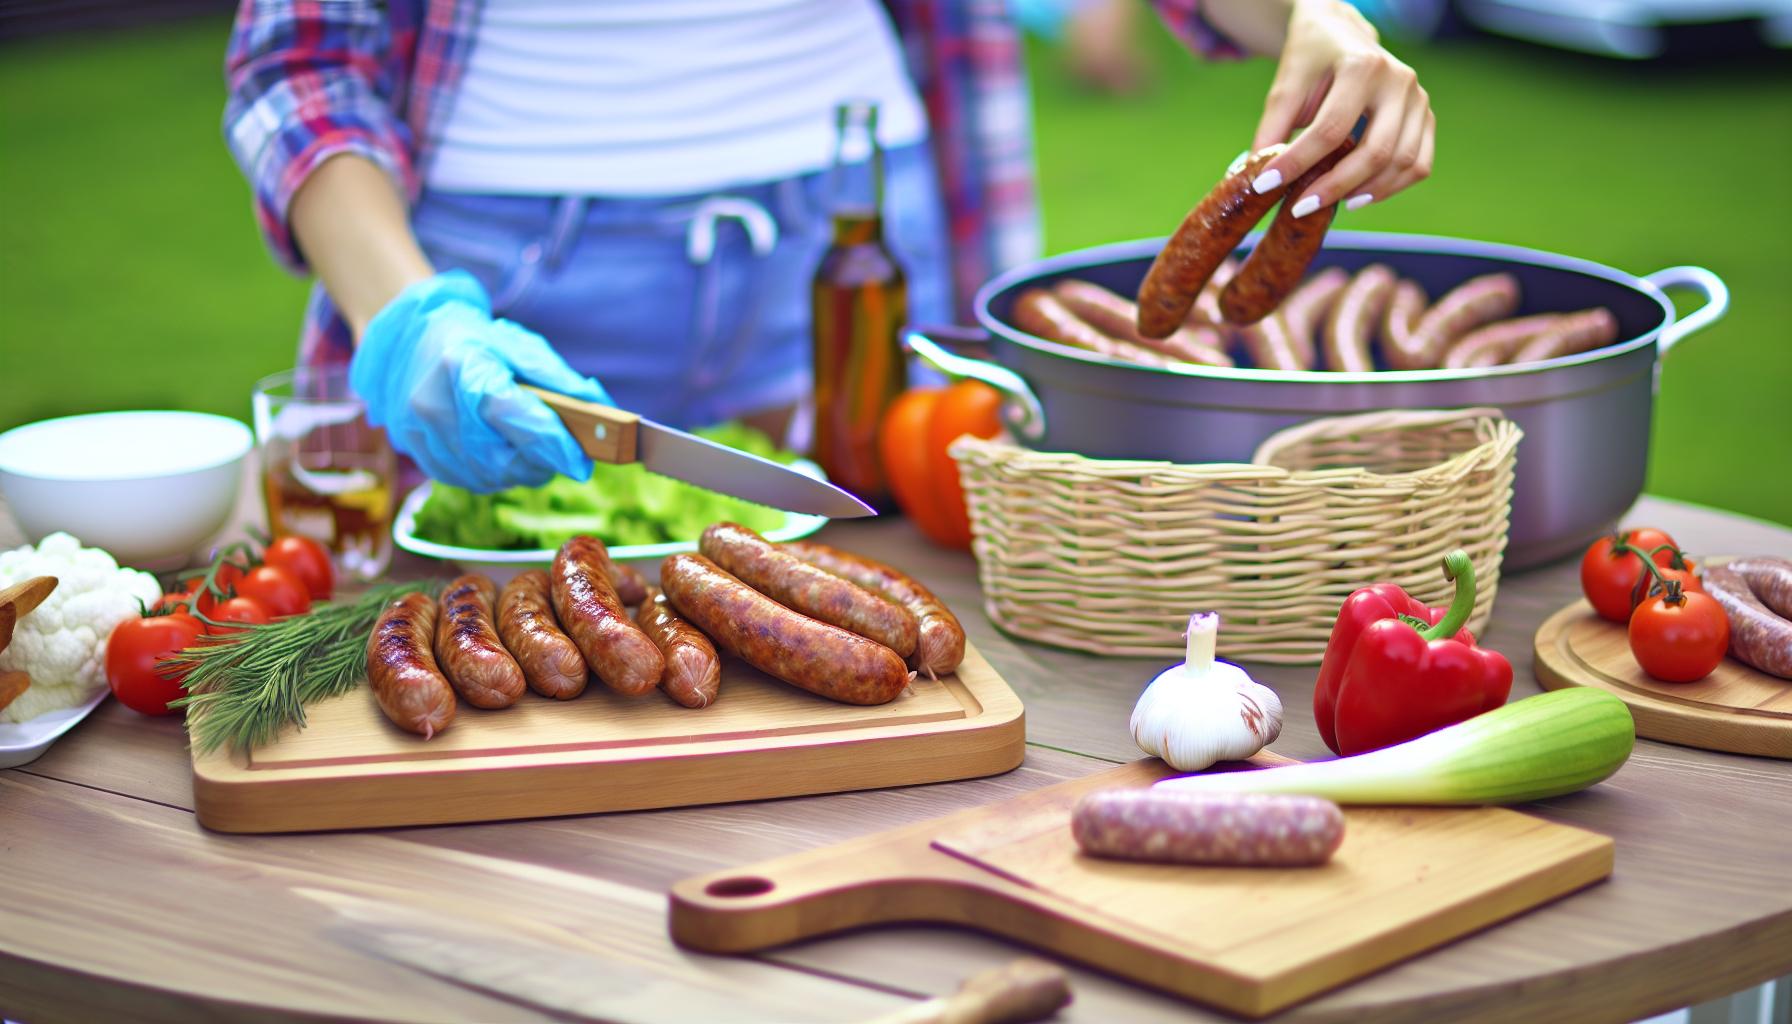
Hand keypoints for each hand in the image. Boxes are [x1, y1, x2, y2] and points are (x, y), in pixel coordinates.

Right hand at [351, 271, 610, 491]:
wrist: (410, 343)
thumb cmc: (474, 342)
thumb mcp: (518, 345)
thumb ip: (558, 379)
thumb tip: (600, 410)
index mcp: (462, 366)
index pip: (512, 415)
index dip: (551, 444)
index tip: (582, 462)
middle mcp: (434, 403)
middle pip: (501, 458)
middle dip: (542, 463)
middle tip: (564, 455)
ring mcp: (421, 434)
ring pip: (488, 476)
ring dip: (522, 470)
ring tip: (534, 449)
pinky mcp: (420, 455)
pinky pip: (471, 481)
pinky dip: (497, 475)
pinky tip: (504, 452)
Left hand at [1250, 0, 1433, 215]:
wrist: (1342, 32)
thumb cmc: (1311, 59)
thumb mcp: (1286, 87)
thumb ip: (1271, 131)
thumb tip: (1254, 181)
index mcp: (1362, 67)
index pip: (1331, 129)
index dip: (1298, 163)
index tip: (1267, 186)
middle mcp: (1399, 81)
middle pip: (1376, 150)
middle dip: (1336, 186)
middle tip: (1301, 206)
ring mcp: (1418, 99)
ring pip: (1403, 162)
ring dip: (1366, 192)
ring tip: (1331, 203)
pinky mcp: (1425, 116)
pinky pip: (1419, 164)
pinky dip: (1391, 187)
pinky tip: (1359, 196)